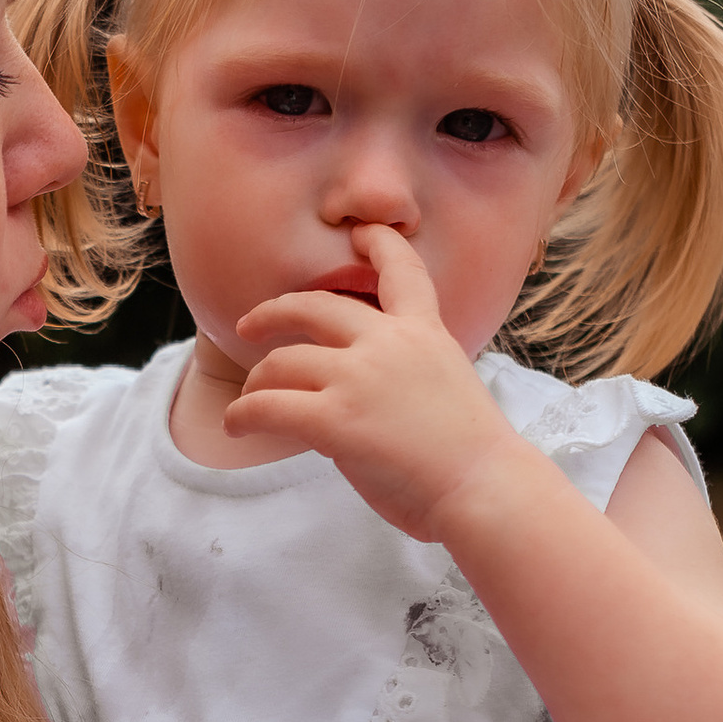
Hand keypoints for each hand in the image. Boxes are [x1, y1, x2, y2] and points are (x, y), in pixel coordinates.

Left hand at [226, 226, 533, 539]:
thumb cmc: (471, 459)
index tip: (363, 232)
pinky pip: (268, 406)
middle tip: (249, 325)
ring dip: (256, 382)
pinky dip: (244, 414)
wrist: (485, 488)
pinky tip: (237, 424)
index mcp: (425, 333)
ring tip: (247, 403)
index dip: (380, 247)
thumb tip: (354, 392)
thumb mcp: (446, 389)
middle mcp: (389, 343)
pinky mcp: (336, 418)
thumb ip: (402, 374)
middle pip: (314, 308)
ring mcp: (360, 378)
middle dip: (274, 312)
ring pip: (281, 363)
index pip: (404, 273)